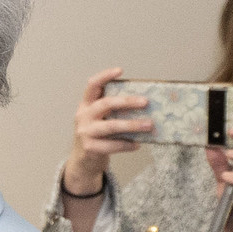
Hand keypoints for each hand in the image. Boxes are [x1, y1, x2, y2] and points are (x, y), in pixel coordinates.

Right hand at [64, 65, 150, 194]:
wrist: (83, 160)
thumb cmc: (97, 135)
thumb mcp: (99, 118)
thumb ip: (112, 109)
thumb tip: (144, 102)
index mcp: (86, 105)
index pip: (92, 86)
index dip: (104, 76)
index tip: (120, 70)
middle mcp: (83, 116)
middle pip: (105, 104)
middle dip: (127, 102)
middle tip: (146, 102)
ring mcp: (85, 132)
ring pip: (111, 126)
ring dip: (132, 125)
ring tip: (149, 125)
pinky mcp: (89, 147)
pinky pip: (112, 145)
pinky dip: (127, 144)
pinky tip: (137, 144)